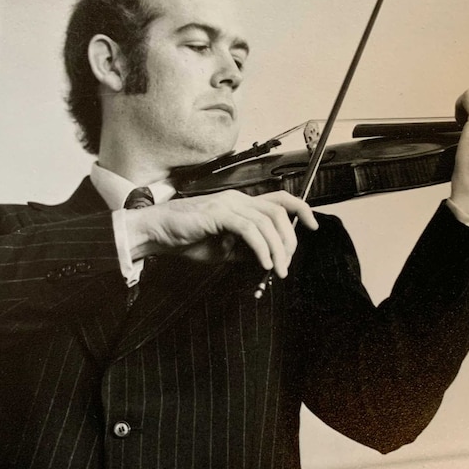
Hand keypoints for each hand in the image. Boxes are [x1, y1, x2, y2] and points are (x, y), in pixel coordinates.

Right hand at [126, 190, 317, 277]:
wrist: (156, 232)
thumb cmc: (186, 239)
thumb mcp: (223, 249)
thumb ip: (245, 249)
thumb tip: (268, 258)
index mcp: (240, 203)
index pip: (279, 199)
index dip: (300, 209)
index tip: (313, 226)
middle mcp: (237, 199)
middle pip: (278, 211)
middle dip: (289, 238)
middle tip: (288, 263)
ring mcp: (228, 205)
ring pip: (266, 222)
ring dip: (277, 249)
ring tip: (278, 270)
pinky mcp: (218, 214)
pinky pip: (249, 230)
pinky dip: (261, 248)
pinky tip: (264, 264)